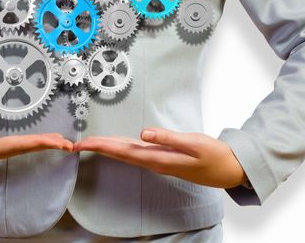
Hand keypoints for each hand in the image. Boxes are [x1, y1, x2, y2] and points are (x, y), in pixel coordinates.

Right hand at [0, 129, 73, 180]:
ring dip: (37, 145)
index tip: (60, 143)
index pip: (17, 147)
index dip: (39, 143)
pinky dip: (23, 144)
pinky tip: (28, 143)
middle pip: (22, 150)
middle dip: (46, 145)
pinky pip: (8, 148)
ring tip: (57, 142)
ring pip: (17, 149)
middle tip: (69, 143)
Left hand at [73, 127, 247, 188]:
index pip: (123, 151)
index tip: (83, 143)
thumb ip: (168, 138)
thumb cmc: (214, 156)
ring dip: (106, 149)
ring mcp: (157, 161)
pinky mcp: (162, 158)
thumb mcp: (194, 144)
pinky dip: (120, 148)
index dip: (102, 147)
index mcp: (158, 158)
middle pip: (119, 154)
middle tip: (75, 143)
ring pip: (126, 154)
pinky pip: (135, 153)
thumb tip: (143, 133)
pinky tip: (115, 146)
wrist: (228, 170)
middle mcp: (154, 162)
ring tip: (89, 143)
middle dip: (97, 148)